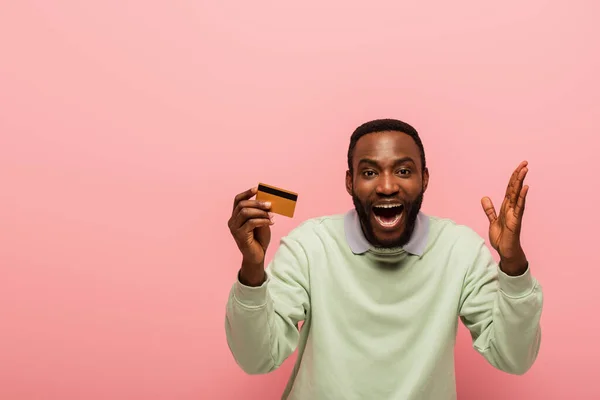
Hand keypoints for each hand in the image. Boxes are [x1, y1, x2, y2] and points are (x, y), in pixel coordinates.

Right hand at [228, 187, 273, 284]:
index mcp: (236, 216)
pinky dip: (262, 220)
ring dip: (260, 212)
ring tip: (272, 214)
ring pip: (245, 213)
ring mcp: (234, 229)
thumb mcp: (261, 222)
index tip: (257, 188)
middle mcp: (232, 221)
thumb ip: (261, 212)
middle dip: (257, 202)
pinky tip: (270, 222)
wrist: (257, 256)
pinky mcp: (240, 236)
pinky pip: (251, 223)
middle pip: (242, 205)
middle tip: (270, 204)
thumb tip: (267, 200)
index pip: (237, 200)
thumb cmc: (259, 239)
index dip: (246, 193)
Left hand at [481, 161, 529, 275]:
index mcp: (506, 206)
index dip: (513, 178)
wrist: (505, 251)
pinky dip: (522, 197)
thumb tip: (484, 198)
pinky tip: (525, 188)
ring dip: (521, 182)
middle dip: (519, 175)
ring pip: (518, 195)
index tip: (519, 167)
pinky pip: (519, 207)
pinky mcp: (515, 221)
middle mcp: (512, 208)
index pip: (510, 189)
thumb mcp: (492, 221)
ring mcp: (515, 213)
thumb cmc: (502, 237)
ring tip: (525, 170)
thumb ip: (489, 209)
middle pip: (515, 188)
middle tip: (525, 163)